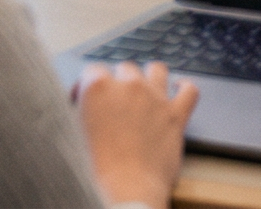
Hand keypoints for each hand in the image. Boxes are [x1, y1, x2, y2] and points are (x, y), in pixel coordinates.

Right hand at [73, 61, 196, 208]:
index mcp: (98, 89)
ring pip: (156, 69)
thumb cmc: (92, 172)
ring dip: (149, 78)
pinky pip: (189, 90)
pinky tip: (178, 89)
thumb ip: (78, 114)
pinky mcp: (176, 114)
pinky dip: (185, 87)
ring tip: (144, 90)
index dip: (86, 86)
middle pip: (125, 68)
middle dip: (118, 83)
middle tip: (113, 105)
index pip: (92, 70)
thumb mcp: (71, 136)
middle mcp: (129, 87)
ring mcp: (156, 98)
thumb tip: (80, 109)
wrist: (124, 192)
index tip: (84, 101)